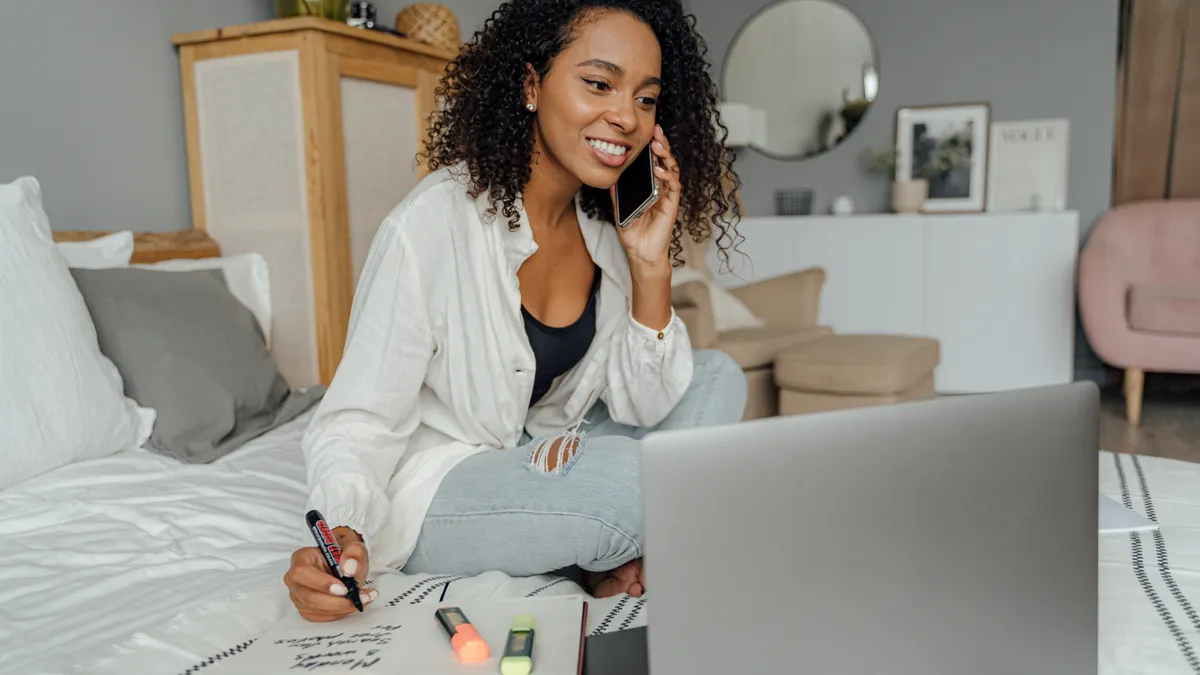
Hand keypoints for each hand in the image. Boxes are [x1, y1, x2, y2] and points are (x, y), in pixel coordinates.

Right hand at [283, 526, 377, 621]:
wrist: (345, 566)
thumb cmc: (345, 557)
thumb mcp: (355, 548)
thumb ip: (354, 552)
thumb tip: (349, 569)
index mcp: (301, 558)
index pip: (302, 572)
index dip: (321, 583)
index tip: (343, 589)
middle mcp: (295, 579)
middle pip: (308, 597)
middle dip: (336, 602)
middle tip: (359, 598)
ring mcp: (298, 595)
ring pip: (315, 609)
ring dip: (341, 608)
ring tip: (362, 599)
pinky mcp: (305, 608)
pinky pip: (320, 616)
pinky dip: (339, 613)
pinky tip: (352, 604)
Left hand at [611, 124, 680, 275]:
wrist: (640, 252)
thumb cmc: (633, 232)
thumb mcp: (619, 208)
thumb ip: (617, 193)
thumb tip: (609, 177)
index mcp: (650, 186)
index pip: (654, 161)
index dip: (653, 146)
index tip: (647, 132)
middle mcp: (661, 188)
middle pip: (665, 160)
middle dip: (662, 144)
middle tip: (657, 130)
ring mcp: (668, 196)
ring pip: (672, 169)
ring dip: (666, 156)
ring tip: (657, 145)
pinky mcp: (671, 205)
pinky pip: (673, 187)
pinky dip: (668, 176)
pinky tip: (659, 170)